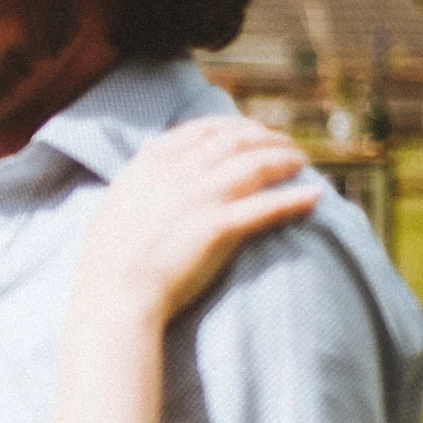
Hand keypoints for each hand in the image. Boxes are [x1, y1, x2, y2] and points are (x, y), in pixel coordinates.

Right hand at [76, 117, 319, 327]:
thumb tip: (158, 174)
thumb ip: (143, 182)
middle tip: (285, 144)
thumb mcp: (118, 204)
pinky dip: (294, 199)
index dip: (231, 126)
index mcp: (151, 164)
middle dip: (265, 137)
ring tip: (302, 162)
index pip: (200, 130)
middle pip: (234, 141)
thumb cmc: (108, 262)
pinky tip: (314, 196)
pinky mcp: (219, 228)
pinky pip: (267, 206)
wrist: (114, 296)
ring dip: (285, 159)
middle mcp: (178, 173)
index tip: (249, 130)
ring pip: (256, 165)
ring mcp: (200, 198)